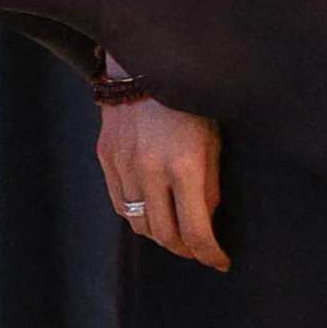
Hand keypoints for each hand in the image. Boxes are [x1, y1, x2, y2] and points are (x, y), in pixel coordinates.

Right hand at [98, 96, 229, 270]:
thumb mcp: (213, 144)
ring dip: (160, 236)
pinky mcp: (105, 156)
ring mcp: (123, 164)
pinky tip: (152, 210)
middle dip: (186, 250)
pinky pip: (120, 203)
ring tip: (176, 232)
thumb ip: (209, 188)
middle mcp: (150, 170)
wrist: (144, 65)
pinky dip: (137, 215)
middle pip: (164, 235)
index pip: (196, 232)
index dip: (210, 255)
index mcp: (184, 167)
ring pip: (139, 224)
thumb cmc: (188, 103)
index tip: (220, 261)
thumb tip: (206, 224)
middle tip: (200, 250)